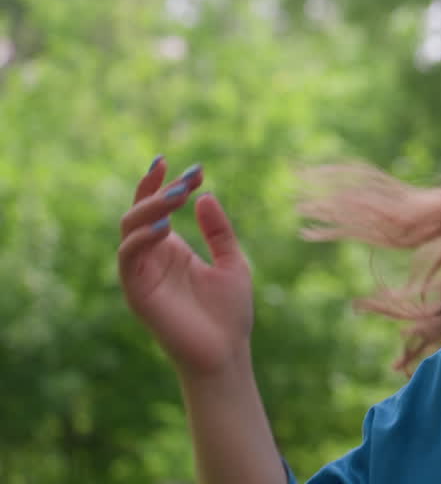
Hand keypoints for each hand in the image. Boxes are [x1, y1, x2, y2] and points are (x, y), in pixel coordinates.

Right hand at [118, 159, 253, 377]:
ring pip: (130, 228)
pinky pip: (128, 257)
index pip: (156, 207)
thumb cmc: (229, 313)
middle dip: (160, 190)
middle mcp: (152, 257)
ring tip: (179, 194)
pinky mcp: (137, 292)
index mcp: (171, 249)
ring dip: (152, 207)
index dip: (166, 184)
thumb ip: (219, 231)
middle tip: (187, 178)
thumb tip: (205, 195)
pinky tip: (164, 225)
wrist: (226, 353)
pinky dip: (142, 237)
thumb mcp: (232, 262)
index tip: (195, 168)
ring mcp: (142, 273)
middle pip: (139, 211)